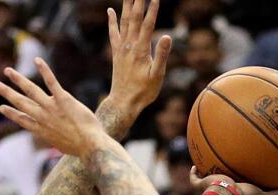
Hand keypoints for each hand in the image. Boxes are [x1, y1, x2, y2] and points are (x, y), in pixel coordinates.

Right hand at [0, 58, 108, 157]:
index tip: (1, 107)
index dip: (11, 113)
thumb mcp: (62, 146)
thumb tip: (58, 140)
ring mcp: (51, 108)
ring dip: (17, 79)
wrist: (90, 146)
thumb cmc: (80, 148)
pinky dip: (44, 70)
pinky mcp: (63, 100)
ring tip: (7, 70)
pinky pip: (51, 82)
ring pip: (30, 90)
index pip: (22, 119)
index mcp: (41, 130)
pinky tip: (37, 60)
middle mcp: (42, 118)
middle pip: (20, 102)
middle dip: (7, 93)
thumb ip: (57, 139)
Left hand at [105, 0, 172, 115]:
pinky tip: (110, 10)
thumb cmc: (143, 92)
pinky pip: (113, 33)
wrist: (123, 103)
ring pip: (124, 21)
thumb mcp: (157, 75)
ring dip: (126, 6)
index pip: (148, 24)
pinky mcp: (116, 53)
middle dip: (138, 1)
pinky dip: (112, 21)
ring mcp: (121, 48)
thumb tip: (166, 36)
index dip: (152, 9)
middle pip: (134, 18)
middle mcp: (129, 46)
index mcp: (141, 50)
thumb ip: (161, 55)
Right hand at [191, 168, 277, 194]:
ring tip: (208, 166)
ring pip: (205, 183)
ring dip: (206, 177)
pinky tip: (195, 164)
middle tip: (226, 174)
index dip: (238, 191)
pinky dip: (194, 172)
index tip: (243, 185)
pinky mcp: (201, 185)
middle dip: (221, 183)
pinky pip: (194, 178)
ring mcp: (209, 191)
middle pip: (220, 188)